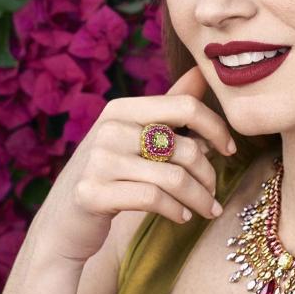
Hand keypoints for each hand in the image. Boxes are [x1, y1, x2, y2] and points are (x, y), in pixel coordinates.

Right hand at [26, 66, 236, 264]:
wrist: (64, 221)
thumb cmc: (111, 175)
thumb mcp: (135, 136)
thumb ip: (169, 107)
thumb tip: (201, 72)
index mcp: (122, 108)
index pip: (185, 106)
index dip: (216, 128)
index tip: (230, 151)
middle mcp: (108, 128)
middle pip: (185, 147)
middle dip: (208, 175)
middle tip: (214, 194)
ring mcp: (98, 161)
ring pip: (174, 178)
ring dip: (199, 199)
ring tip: (208, 209)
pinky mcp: (92, 194)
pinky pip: (153, 199)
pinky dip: (176, 211)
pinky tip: (182, 217)